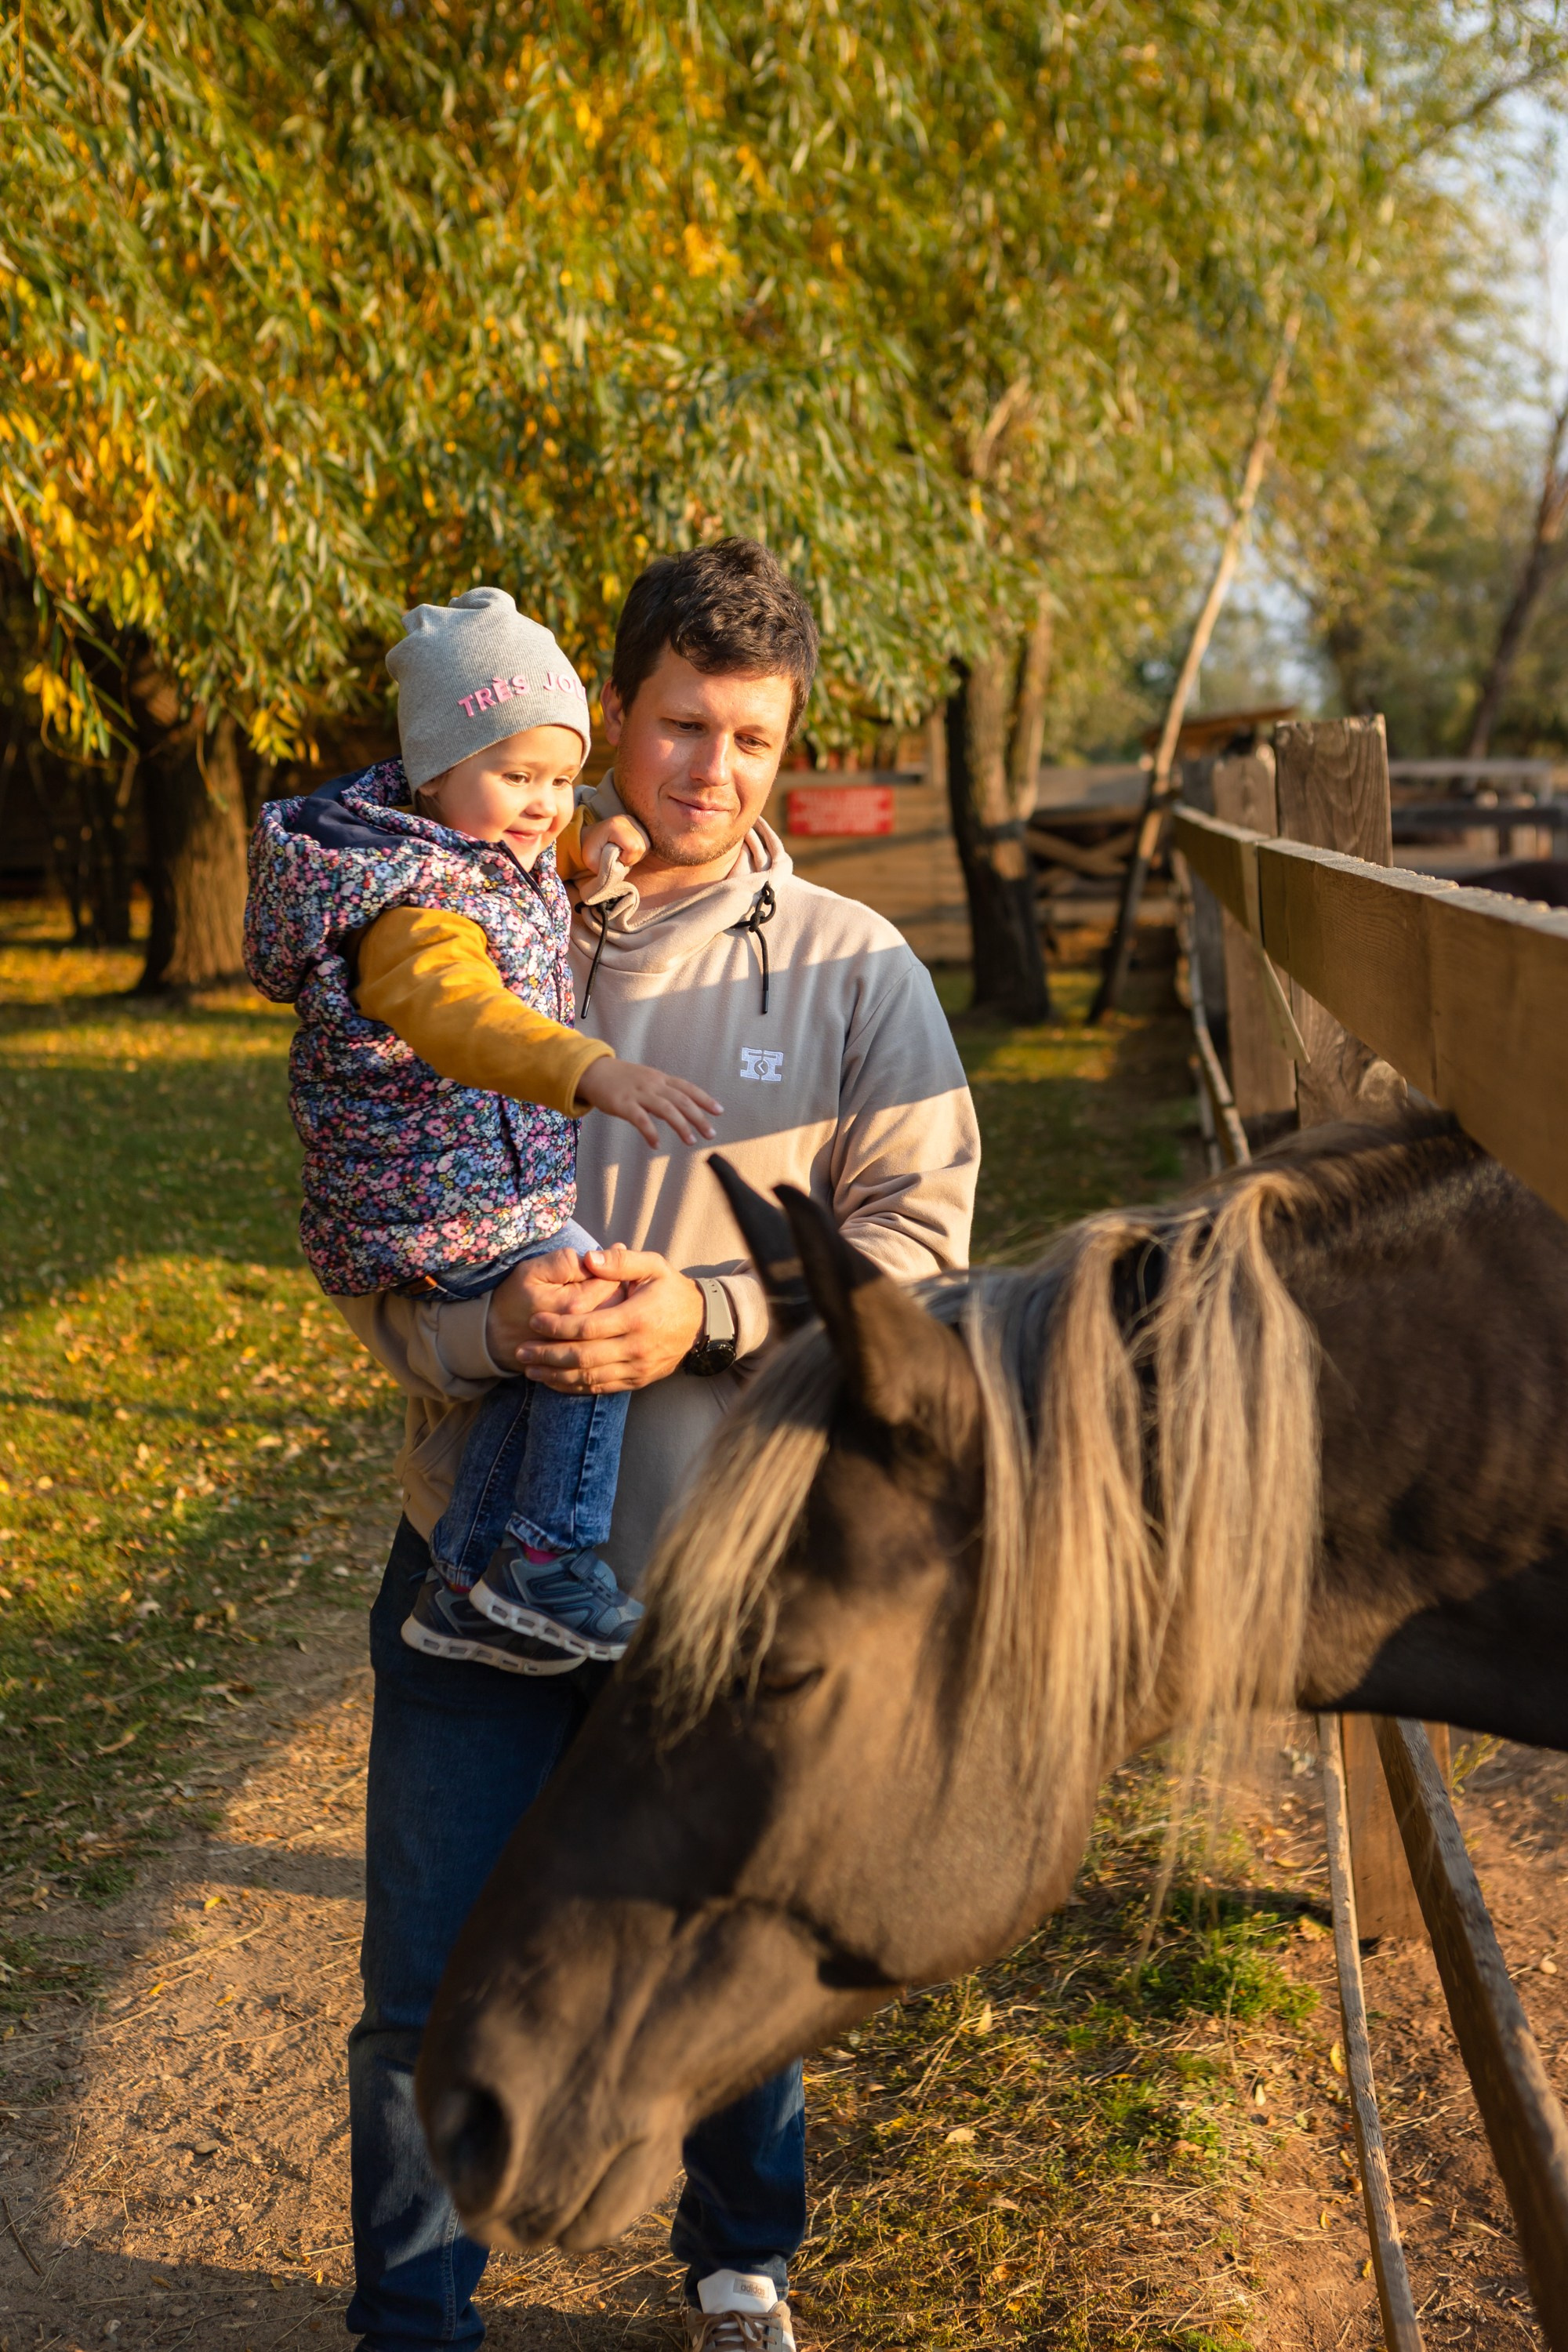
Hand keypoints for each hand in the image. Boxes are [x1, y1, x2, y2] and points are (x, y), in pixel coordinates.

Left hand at [502, 1247, 707, 1393]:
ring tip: (529, 1369)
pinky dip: (574, 1388)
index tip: (535, 1322)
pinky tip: (554, 1382)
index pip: (588, 1327)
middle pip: (583, 1357)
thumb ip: (621, 1262)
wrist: (701, 1324)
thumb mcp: (654, 1267)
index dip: (558, 1326)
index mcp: (637, 1318)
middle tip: (521, 1350)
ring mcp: (637, 1368)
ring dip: (556, 1376)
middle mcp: (636, 1347)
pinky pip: (601, 1388)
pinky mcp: (637, 1381)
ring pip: (589, 1378)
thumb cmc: (672, 1291)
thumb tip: (589, 1258)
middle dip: (548, 1355)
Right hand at [576, 1056, 721, 1146]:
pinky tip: (656, 1144)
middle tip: (710, 1133)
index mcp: (660, 1079)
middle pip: (682, 1100)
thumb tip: (680, 1108)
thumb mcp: (646, 1079)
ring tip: (690, 1141)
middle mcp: (653, 1084)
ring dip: (681, 1126)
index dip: (704, 1099)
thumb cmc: (621, 1079)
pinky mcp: (623, 1104)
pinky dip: (650, 1132)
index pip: (687, 1088)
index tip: (719, 1111)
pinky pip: (640, 1119)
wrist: (593, 1071)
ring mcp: (638, 1094)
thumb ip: (662, 1091)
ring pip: (666, 1109)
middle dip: (699, 1117)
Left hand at [580, 812, 647, 877]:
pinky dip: (639, 849)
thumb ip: (605, 868)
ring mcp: (634, 820)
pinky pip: (647, 841)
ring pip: (647, 844)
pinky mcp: (638, 823)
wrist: (590, 836)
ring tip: (624, 853)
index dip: (627, 858)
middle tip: (620, 857)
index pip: (633, 848)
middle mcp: (627, 820)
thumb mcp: (591, 861)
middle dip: (632, 858)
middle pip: (642, 846)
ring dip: (637, 854)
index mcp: (615, 826)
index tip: (616, 858)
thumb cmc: (590, 849)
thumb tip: (621, 868)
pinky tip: (629, 849)